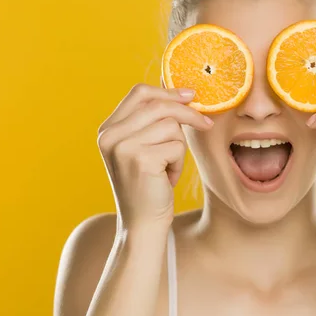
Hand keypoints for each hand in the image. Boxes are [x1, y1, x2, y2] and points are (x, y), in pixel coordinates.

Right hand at [96, 83, 212, 228]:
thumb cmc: (149, 185)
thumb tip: (184, 92)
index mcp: (108, 129)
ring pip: (171, 126)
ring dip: (179, 147)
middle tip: (206, 124)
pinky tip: (167, 178)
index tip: (191, 95)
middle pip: (158, 104)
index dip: (168, 91)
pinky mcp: (140, 159)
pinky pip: (177, 146)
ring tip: (168, 166)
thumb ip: (152, 121)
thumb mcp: (144, 147)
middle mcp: (110, 135)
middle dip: (188, 113)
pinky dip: (179, 162)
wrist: (142, 224)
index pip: (139, 93)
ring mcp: (122, 146)